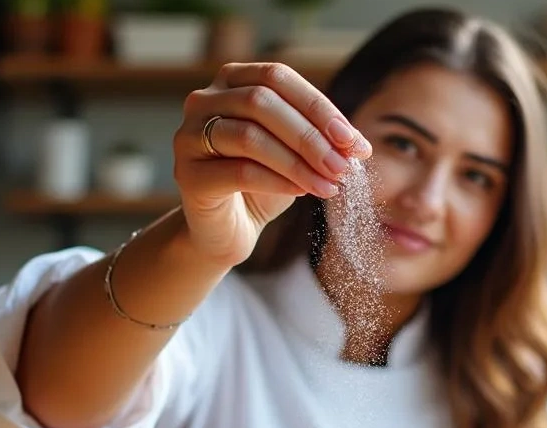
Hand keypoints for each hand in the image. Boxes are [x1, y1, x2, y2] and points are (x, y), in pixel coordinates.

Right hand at [172, 62, 370, 268]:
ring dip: (298, 162)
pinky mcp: (188, 175)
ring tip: (329, 185)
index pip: (277, 78)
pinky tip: (303, 192)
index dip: (318, 107)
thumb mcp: (296, 153)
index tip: (353, 140)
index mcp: (231, 80)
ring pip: (249, 137)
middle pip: (261, 102)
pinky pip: (238, 172)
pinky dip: (278, 181)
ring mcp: (189, 136)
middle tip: (342, 166)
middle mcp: (203, 100)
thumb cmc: (263, 183)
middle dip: (310, 136)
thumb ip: (320, 139)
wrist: (228, 229)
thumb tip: (358, 144)